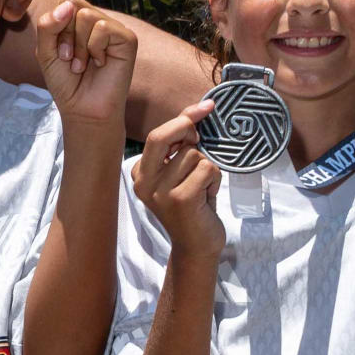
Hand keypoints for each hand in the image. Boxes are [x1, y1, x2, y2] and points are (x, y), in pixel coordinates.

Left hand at [37, 0, 139, 135]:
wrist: (83, 108)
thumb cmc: (65, 82)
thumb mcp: (45, 52)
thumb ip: (48, 25)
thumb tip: (68, 5)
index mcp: (73, 18)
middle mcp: (94, 18)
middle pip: (71, 3)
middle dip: (62, 32)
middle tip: (67, 57)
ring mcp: (111, 26)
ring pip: (84, 15)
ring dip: (75, 44)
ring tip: (82, 63)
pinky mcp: (126, 37)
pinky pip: (101, 28)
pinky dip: (92, 47)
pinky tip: (97, 63)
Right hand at [132, 96, 225, 260]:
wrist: (197, 246)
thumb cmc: (194, 205)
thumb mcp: (182, 171)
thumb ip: (182, 143)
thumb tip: (199, 109)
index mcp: (140, 173)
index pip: (157, 134)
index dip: (184, 117)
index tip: (205, 108)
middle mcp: (143, 182)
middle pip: (162, 136)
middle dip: (187, 128)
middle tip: (201, 141)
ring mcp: (160, 192)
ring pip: (193, 155)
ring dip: (207, 167)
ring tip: (203, 187)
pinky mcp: (180, 199)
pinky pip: (206, 169)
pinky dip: (215, 179)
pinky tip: (208, 196)